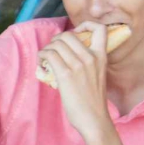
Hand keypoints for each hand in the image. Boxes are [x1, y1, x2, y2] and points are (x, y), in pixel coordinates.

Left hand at [38, 22, 112, 140]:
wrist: (94, 119)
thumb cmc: (93, 101)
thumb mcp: (97, 75)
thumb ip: (87, 62)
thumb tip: (66, 54)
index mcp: (101, 57)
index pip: (100, 29)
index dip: (85, 25)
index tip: (75, 33)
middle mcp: (91, 57)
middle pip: (68, 35)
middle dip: (55, 40)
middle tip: (52, 51)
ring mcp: (78, 65)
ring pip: (56, 44)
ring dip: (46, 50)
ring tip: (45, 59)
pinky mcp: (66, 75)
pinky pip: (48, 55)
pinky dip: (41, 56)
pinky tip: (41, 65)